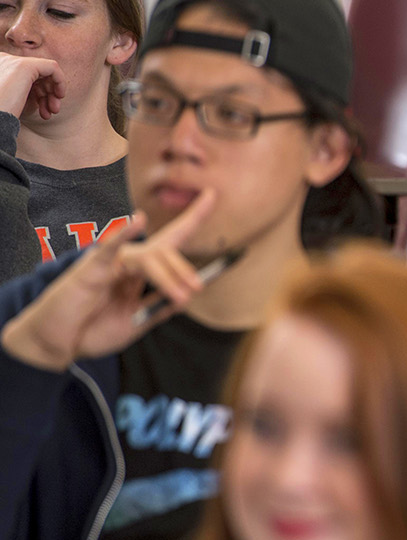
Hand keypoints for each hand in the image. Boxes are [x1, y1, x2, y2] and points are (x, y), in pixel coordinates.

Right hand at [0, 53, 65, 119]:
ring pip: (45, 72)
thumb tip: (47, 93)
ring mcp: (13, 61)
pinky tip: (59, 96)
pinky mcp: (24, 66)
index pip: (26, 76)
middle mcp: (4, 61)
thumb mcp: (14, 102)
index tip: (44, 110)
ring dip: (53, 92)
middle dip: (47, 93)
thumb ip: (26, 92)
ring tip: (53, 111)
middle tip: (52, 111)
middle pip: (35, 73)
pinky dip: (60, 81)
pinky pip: (53, 67)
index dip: (38, 92)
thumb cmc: (3, 117)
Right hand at [1, 189, 217, 370]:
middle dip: (183, 270)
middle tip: (193, 292)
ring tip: (182, 296)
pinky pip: (110, 247)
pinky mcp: (92, 268)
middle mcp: (128, 261)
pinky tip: (138, 220)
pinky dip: (124, 233)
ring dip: (168, 276)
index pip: (171, 240)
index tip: (212, 195)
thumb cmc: (92, 330)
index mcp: (140, 271)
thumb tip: (187, 296)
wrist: (60, 344)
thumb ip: (159, 308)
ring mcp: (110, 262)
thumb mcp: (136, 322)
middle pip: (163, 251)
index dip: (193, 217)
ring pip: (147, 258)